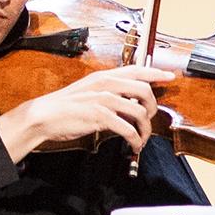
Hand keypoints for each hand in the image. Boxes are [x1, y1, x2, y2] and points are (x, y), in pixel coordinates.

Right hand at [1, 66, 160, 160]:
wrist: (44, 116)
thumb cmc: (66, 107)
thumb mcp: (90, 93)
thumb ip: (110, 95)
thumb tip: (130, 104)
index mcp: (104, 77)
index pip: (136, 70)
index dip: (156, 73)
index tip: (170, 77)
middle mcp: (105, 84)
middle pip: (143, 90)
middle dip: (152, 107)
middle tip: (150, 118)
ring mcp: (103, 100)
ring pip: (138, 112)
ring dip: (145, 129)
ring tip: (142, 138)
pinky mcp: (99, 116)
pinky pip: (127, 128)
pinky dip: (135, 139)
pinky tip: (134, 144)